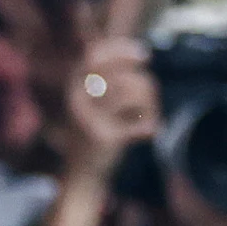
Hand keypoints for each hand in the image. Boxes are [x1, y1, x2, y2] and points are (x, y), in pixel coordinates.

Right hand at [63, 38, 157, 183]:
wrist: (82, 175)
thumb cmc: (96, 130)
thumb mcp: (95, 101)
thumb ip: (111, 79)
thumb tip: (139, 51)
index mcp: (74, 88)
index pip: (95, 56)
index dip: (121, 50)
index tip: (144, 55)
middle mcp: (77, 101)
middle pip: (121, 76)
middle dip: (145, 83)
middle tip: (152, 93)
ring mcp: (89, 120)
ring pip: (131, 93)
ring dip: (150, 103)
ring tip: (151, 114)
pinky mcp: (104, 139)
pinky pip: (138, 122)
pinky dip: (151, 126)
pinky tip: (150, 132)